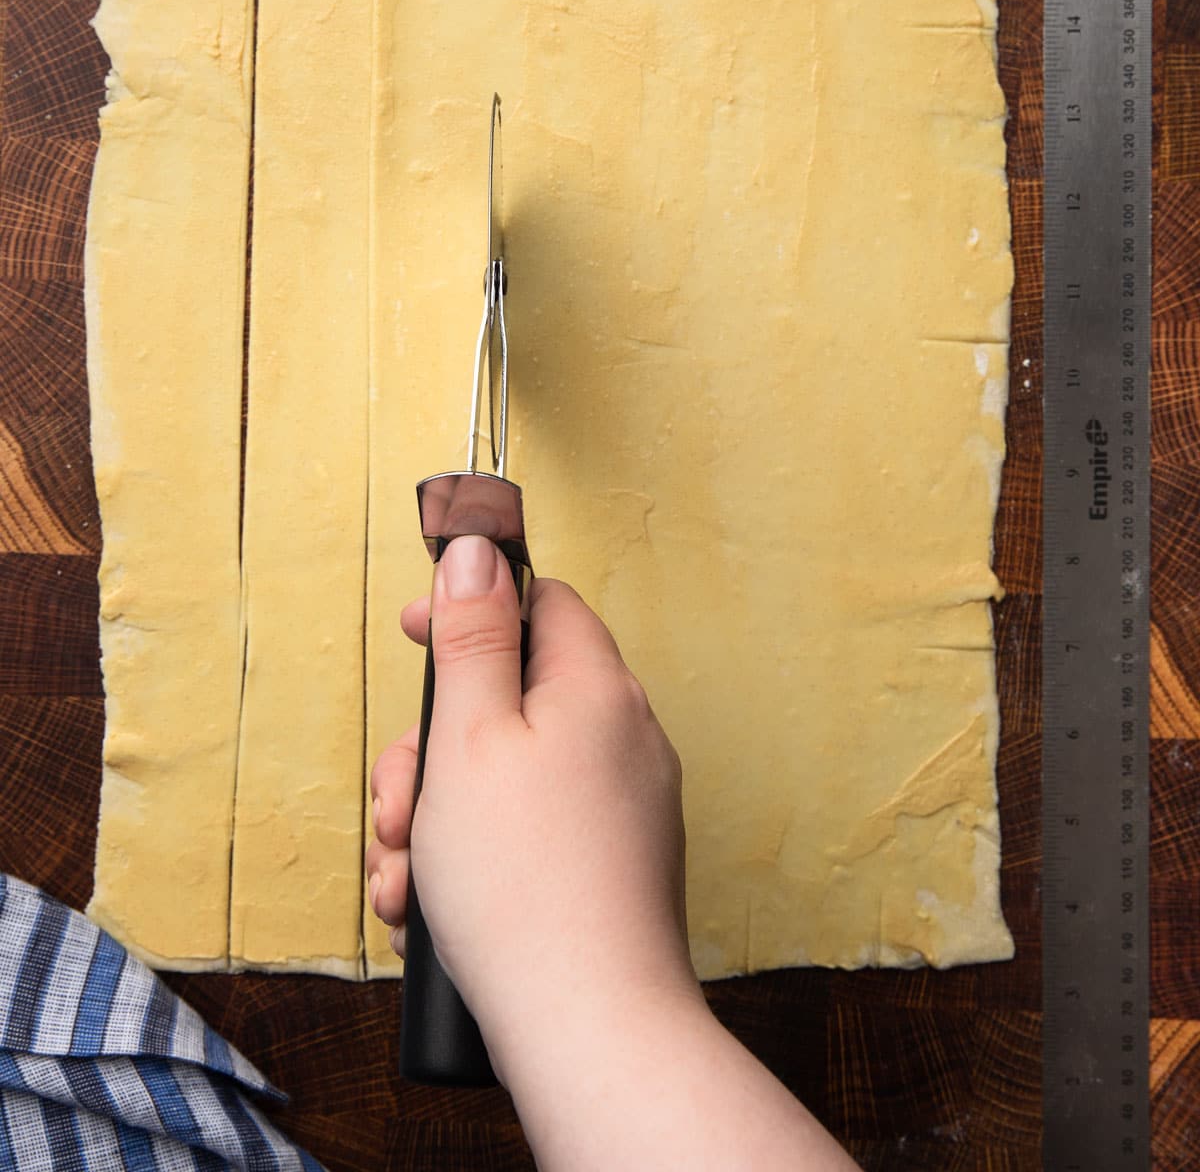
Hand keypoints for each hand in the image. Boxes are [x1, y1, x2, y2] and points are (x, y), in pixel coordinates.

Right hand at [367, 535, 698, 1077]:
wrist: (588, 1029)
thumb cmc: (523, 883)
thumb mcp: (469, 736)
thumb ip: (471, 634)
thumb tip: (477, 549)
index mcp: (597, 688)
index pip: (540, 602)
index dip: (471, 607)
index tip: (413, 632)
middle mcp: (622, 739)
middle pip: (506, 700)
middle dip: (430, 753)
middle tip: (401, 809)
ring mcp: (621, 808)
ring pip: (502, 779)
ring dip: (436, 821)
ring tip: (408, 880)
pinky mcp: (610, 868)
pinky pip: (526, 837)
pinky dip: (472, 863)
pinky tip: (432, 916)